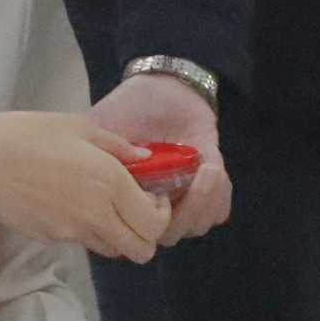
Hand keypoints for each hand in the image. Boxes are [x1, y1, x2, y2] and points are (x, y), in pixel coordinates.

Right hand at [0, 113, 169, 262]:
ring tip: (104, 207)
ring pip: (112, 251)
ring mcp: (74, 232)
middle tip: (135, 210)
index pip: (154, 224)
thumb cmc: (30, 134)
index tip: (154, 196)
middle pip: (139, 250)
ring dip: (118, 236)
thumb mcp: (80, 127)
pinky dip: (89, 231)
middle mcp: (98, 214)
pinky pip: (84, 242)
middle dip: (145, 235)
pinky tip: (72, 205)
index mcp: (112, 183)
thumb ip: (118, 145)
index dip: (161, 215)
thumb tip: (144, 156)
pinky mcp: (52, 240)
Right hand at [89, 72, 230, 243]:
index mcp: (125, 198)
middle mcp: (153, 204)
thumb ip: (100, 154)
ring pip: (197, 225)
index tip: (158, 195)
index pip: (138, 232)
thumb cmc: (126, 108)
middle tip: (194, 180)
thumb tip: (110, 176)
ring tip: (209, 170)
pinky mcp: (205, 184)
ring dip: (206, 201)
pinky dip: (220, 195)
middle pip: (170, 235)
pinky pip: (219, 210)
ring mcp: (181, 196)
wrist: (159, 85)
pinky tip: (213, 167)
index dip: (151, 224)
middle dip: (186, 214)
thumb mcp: (99, 128)